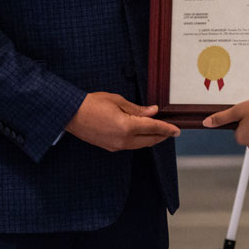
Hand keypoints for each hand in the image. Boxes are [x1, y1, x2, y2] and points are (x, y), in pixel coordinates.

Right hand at [65, 92, 180, 151]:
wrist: (71, 114)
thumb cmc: (93, 104)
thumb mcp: (117, 101)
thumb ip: (137, 109)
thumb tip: (153, 111)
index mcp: (127, 126)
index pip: (153, 128)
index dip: (167, 129)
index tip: (177, 129)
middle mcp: (123, 140)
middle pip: (150, 140)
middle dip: (162, 136)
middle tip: (171, 131)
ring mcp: (116, 146)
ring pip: (140, 145)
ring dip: (151, 139)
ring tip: (159, 132)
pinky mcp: (110, 147)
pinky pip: (130, 146)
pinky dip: (139, 141)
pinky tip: (141, 134)